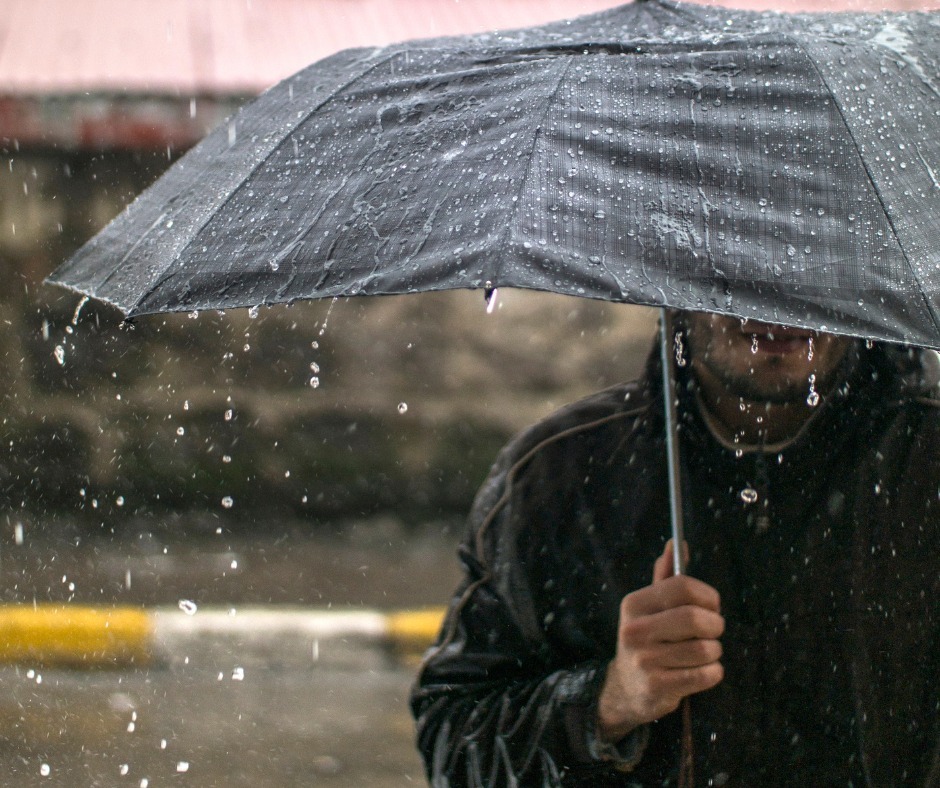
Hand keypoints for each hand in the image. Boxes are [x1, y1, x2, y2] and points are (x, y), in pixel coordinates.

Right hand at [596, 540, 723, 742]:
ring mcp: (644, 660)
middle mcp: (635, 629)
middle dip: (715, 625)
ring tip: (704, 653)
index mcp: (634, 604)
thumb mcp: (650, 607)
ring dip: (714, 652)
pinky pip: (706, 675)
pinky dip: (713, 672)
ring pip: (705, 649)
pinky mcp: (658, 686)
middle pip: (695, 617)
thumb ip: (665, 577)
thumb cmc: (648, 640)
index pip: (682, 586)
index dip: (708, 595)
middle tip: (713, 631)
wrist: (627, 688)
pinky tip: (701, 671)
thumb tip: (676, 543)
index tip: (712, 606)